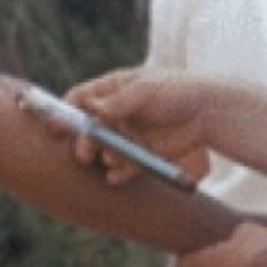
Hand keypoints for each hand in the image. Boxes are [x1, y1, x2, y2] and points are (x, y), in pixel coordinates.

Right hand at [64, 68, 215, 186]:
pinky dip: (118, 175)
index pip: (79, 99)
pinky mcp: (141, 156)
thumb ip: (118, 102)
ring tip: (113, 160)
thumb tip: (91, 110)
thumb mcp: (146, 90)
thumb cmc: (178, 91)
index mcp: (112, 90)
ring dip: (102, 158)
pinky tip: (116, 176)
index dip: (64, 112)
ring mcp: (128, 136)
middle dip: (82, 142)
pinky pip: (123, 169)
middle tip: (83, 154)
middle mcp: (116, 114)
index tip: (55, 127)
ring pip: (104, 152)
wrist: (211, 113)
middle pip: (87, 130)